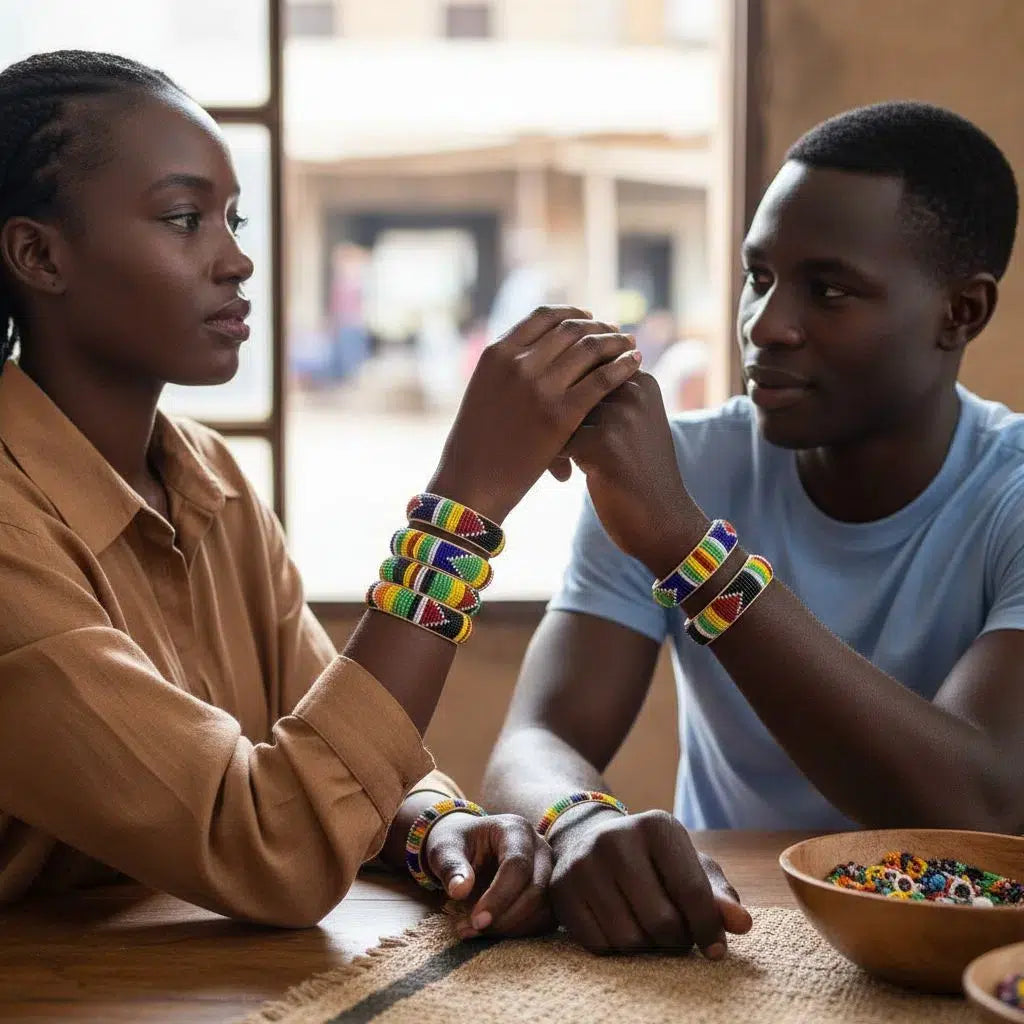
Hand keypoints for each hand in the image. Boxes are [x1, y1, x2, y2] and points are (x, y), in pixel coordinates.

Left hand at [423, 812, 554, 938]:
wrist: (470, 845)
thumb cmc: (457, 844)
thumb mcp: (444, 849)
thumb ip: (451, 866)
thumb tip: (460, 891)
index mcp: (515, 829)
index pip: (518, 865)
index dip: (500, 896)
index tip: (476, 920)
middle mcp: (539, 847)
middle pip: (536, 888)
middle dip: (505, 917)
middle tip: (472, 929)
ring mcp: (548, 870)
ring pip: (544, 908)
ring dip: (512, 928)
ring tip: (475, 931)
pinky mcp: (548, 892)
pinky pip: (544, 919)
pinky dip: (520, 932)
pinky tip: (492, 932)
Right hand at [427, 306, 640, 523]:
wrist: (471, 485)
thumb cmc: (477, 446)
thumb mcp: (484, 393)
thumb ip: (507, 369)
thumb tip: (536, 352)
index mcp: (496, 354)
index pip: (542, 316)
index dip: (571, 313)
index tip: (589, 318)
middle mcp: (517, 363)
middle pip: (570, 329)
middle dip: (598, 326)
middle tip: (616, 331)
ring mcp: (539, 387)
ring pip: (590, 348)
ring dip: (615, 342)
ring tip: (629, 345)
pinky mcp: (561, 414)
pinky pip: (603, 379)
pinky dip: (623, 366)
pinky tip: (636, 363)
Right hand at [548, 809, 751, 955]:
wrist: (589, 840)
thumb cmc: (652, 860)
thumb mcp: (689, 866)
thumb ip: (717, 895)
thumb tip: (742, 924)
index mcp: (657, 826)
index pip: (693, 892)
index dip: (709, 929)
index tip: (716, 950)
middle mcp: (616, 838)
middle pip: (662, 922)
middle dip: (676, 939)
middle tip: (675, 933)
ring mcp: (584, 864)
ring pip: (630, 939)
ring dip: (646, 946)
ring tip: (647, 927)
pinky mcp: (562, 890)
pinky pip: (599, 945)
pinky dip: (615, 947)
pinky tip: (618, 924)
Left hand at [563, 372, 696, 575]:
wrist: (665, 523)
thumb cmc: (639, 476)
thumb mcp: (633, 426)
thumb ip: (607, 398)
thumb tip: (560, 371)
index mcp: (641, 381)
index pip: (585, 368)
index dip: (567, 394)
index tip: (569, 424)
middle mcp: (633, 390)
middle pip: (569, 387)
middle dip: (552, 414)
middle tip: (552, 441)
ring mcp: (621, 415)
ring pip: (559, 412)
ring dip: (549, 437)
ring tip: (560, 462)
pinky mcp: (605, 443)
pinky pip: (556, 440)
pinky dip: (552, 459)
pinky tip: (564, 476)